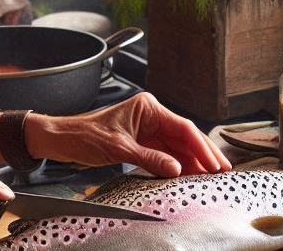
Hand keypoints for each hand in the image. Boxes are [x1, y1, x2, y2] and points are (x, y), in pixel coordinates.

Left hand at [27, 92, 232, 177]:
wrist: (61, 139)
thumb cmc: (83, 135)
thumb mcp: (118, 148)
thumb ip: (149, 158)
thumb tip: (176, 168)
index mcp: (147, 107)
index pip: (182, 127)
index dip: (201, 145)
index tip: (214, 162)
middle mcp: (150, 115)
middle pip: (184, 136)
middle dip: (202, 154)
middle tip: (221, 170)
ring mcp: (147, 129)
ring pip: (177, 146)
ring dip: (192, 161)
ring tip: (210, 176)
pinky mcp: (142, 142)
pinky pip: (165, 154)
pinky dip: (176, 165)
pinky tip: (188, 175)